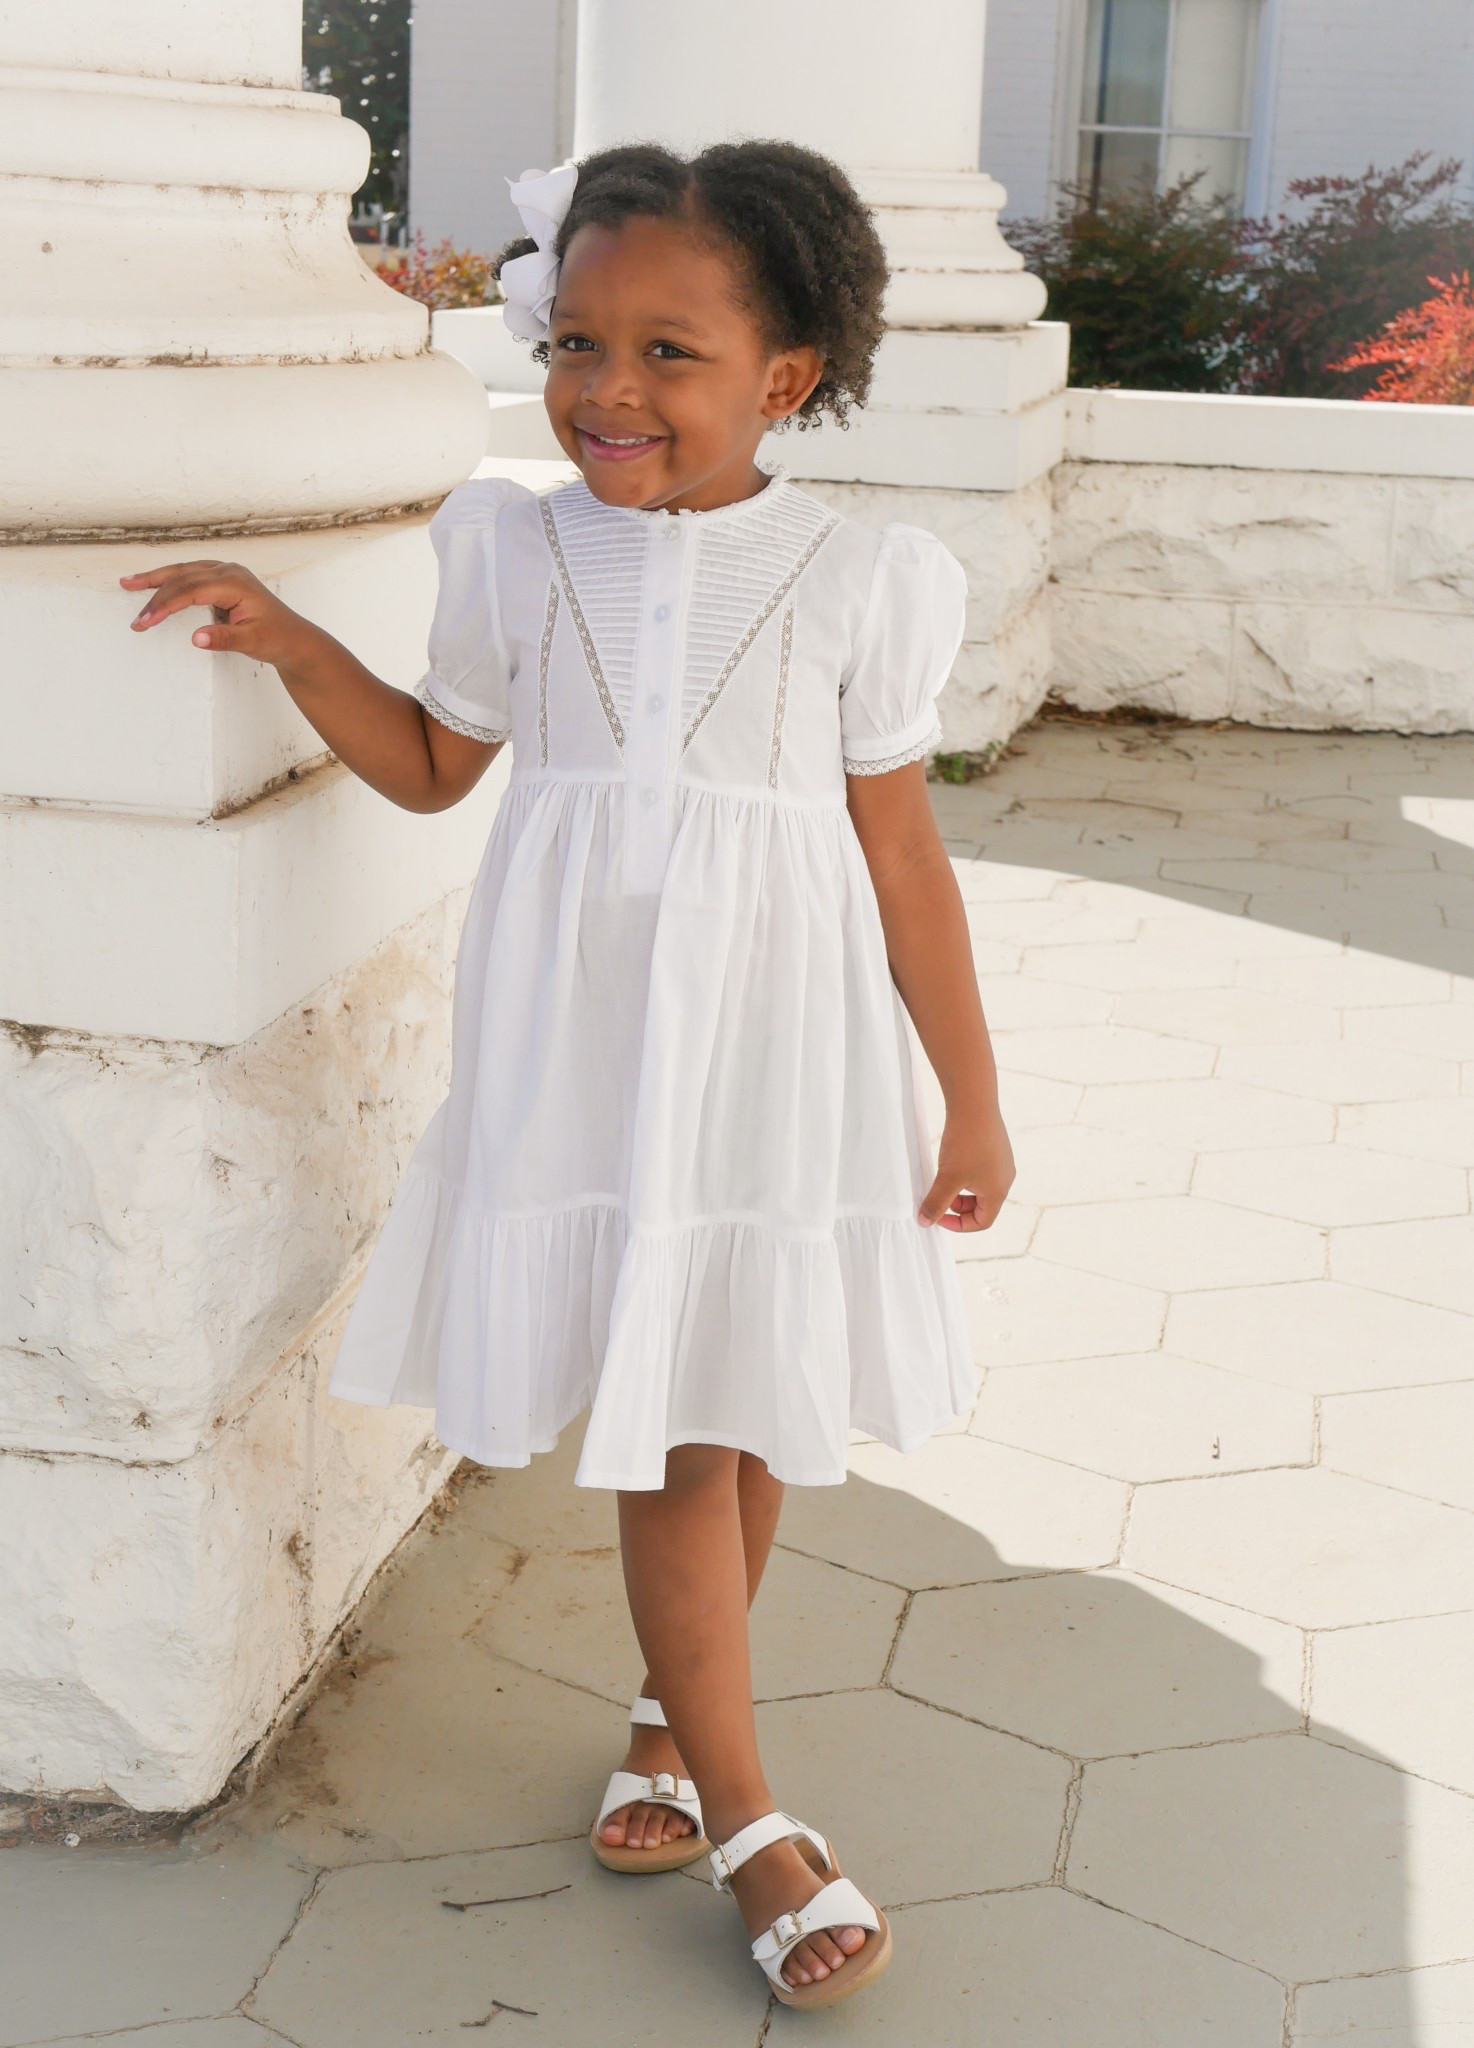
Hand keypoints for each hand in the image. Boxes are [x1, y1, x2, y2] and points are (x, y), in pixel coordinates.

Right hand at [120, 559, 312, 667]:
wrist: (295, 639)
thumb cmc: (277, 638)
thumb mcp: (252, 642)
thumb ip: (224, 638)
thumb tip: (196, 639)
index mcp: (235, 582)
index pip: (191, 590)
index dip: (165, 605)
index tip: (146, 621)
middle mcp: (228, 571)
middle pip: (183, 577)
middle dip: (154, 594)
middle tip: (135, 616)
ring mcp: (226, 573)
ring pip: (184, 571)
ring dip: (156, 579)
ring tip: (128, 583)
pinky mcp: (222, 579)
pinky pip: (190, 576)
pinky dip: (170, 580)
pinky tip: (153, 584)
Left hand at [918, 1099, 1014, 1231]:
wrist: (974, 1103)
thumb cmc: (964, 1143)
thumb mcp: (947, 1178)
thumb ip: (936, 1203)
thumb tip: (925, 1222)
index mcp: (998, 1191)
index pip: (983, 1222)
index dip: (958, 1225)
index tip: (938, 1216)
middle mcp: (1005, 1178)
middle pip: (983, 1206)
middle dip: (959, 1208)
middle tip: (939, 1198)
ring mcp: (1003, 1161)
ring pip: (982, 1188)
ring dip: (962, 1191)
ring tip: (944, 1180)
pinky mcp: (997, 1147)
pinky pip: (983, 1171)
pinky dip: (967, 1175)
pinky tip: (952, 1161)